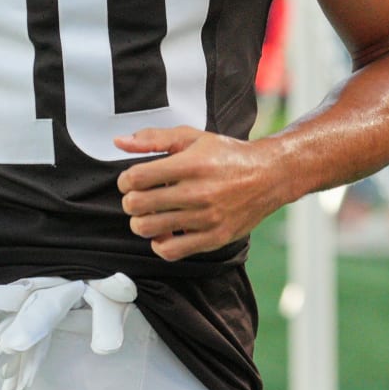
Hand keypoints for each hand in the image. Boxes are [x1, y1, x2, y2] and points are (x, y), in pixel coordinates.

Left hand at [115, 127, 283, 260]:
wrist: (269, 176)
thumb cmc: (227, 155)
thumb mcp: (192, 138)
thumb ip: (154, 139)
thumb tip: (119, 142)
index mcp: (191, 164)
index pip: (137, 178)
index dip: (125, 180)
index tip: (131, 181)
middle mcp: (198, 192)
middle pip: (138, 205)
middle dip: (130, 201)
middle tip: (138, 198)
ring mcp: (207, 218)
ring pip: (149, 229)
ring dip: (141, 222)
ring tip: (149, 214)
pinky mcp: (214, 238)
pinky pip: (171, 251)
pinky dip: (159, 244)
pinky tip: (164, 232)